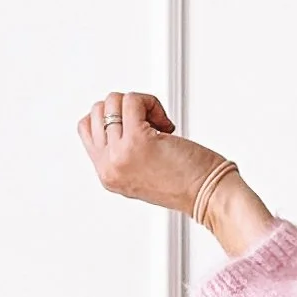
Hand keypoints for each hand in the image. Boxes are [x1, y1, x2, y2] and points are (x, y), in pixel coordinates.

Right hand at [77, 89, 223, 213]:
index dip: (111, 118)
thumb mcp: (141, 173)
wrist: (209, 196)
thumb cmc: (186, 184)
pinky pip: (133, 100)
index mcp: (107, 175)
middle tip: (151, 125)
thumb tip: (115, 117)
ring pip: (113, 102)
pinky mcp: (138, 141)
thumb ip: (121, 152)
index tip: (136, 127)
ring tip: (160, 125)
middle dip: (125, 109)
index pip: (87, 129)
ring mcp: (120, 154)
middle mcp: (108, 167)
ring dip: (141, 105)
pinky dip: (151, 102)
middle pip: (98, 112)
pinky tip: (167, 124)